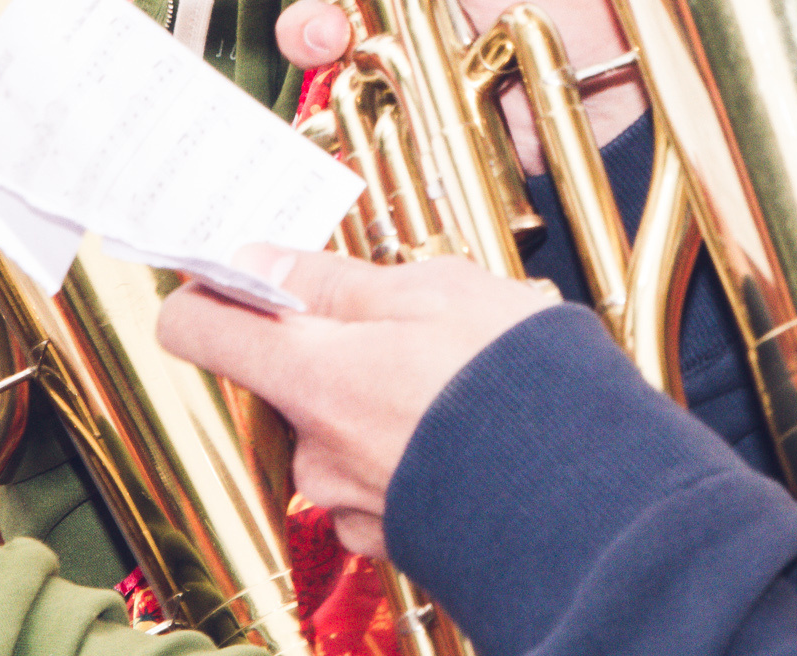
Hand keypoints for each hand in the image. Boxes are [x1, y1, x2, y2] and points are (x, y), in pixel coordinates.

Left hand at [158, 248, 550, 557]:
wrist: (597, 506)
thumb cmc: (521, 388)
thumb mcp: (435, 293)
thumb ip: (334, 280)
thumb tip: (259, 259)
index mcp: (312, 377)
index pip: (199, 329)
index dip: (209, 293)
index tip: (232, 274)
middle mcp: (313, 450)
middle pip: (281, 377)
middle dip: (332, 346)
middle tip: (407, 325)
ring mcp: (349, 501)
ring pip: (336, 426)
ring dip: (377, 398)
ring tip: (458, 382)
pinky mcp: (389, 537)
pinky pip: (376, 474)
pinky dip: (407, 449)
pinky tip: (464, 434)